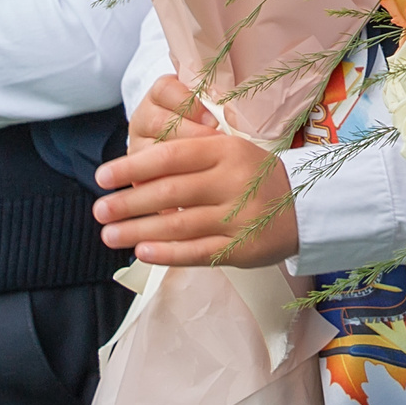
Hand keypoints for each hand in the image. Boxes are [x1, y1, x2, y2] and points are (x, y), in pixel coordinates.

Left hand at [94, 84, 298, 268]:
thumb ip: (191, 157)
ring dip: (137, 231)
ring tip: (109, 234)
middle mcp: (232, 182)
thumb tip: (134, 170)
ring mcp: (237, 217)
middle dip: (128, 202)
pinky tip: (141, 252)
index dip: (133, 166)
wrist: (306, 205)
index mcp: (227, 151)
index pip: (172, 156)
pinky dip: (165, 253)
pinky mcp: (241, 248)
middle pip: (169, 192)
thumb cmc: (255, 177)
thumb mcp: (230, 152)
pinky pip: (196, 252)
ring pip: (178, 225)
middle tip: (99, 210)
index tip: (102, 176)